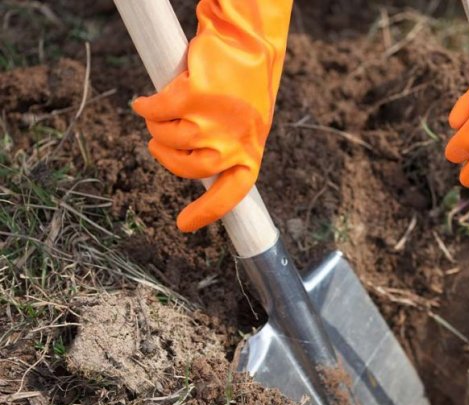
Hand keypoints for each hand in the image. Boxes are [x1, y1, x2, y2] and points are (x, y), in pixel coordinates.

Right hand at [132, 0, 291, 231]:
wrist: (246, 42)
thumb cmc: (243, 85)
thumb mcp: (245, 124)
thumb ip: (226, 148)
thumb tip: (197, 170)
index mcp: (249, 154)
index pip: (230, 195)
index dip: (206, 213)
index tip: (184, 226)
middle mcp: (234, 144)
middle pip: (187, 169)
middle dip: (166, 156)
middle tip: (160, 141)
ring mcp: (214, 122)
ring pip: (168, 138)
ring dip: (158, 125)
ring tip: (163, 110)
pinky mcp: (195, 97)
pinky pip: (158, 112)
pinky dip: (147, 107)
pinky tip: (146, 101)